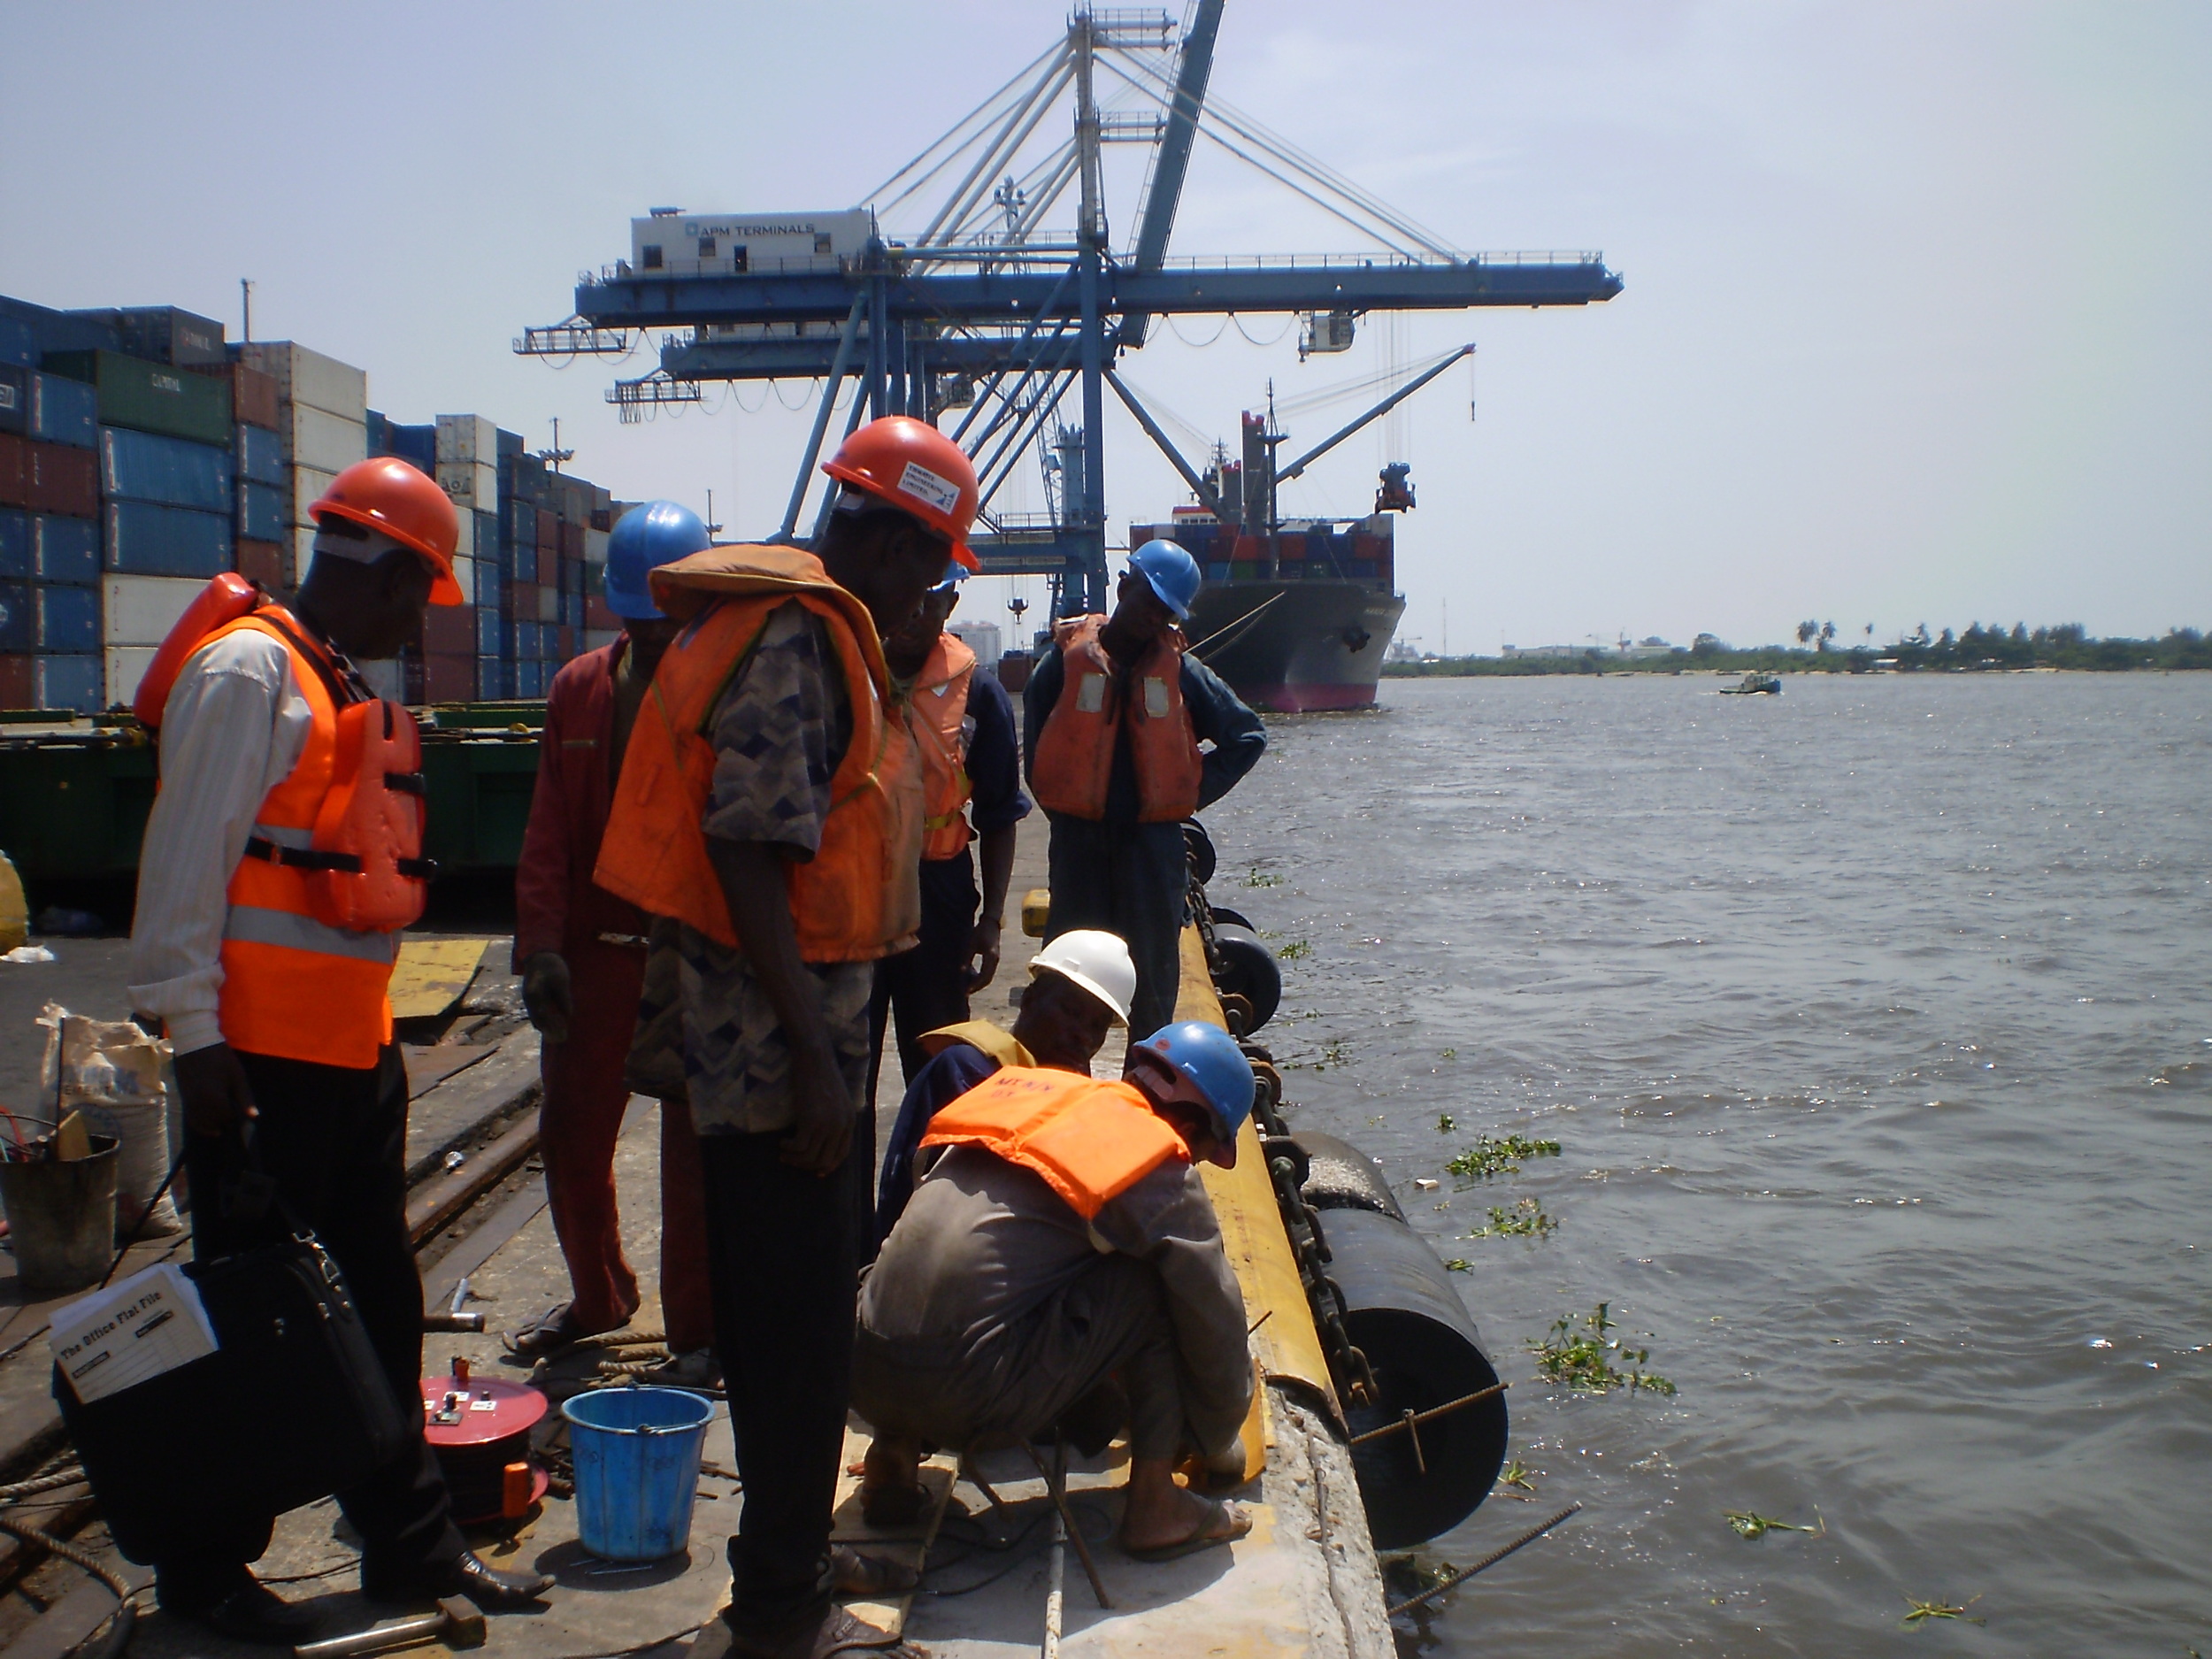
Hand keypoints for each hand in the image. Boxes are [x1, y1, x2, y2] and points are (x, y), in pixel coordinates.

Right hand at [174, 1042, 257, 1137]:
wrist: (196, 1044)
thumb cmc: (221, 1059)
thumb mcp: (237, 1077)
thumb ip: (245, 1099)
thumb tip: (254, 1118)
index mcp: (215, 1098)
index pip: (227, 1117)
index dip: (235, 1115)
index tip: (238, 1109)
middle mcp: (200, 1103)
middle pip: (214, 1122)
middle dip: (223, 1121)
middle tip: (230, 1113)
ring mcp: (189, 1102)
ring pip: (201, 1123)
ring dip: (212, 1124)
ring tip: (221, 1121)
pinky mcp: (183, 1098)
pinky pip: (191, 1118)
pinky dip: (199, 1123)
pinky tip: (209, 1124)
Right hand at [520, 951, 572, 1043]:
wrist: (541, 956)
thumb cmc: (552, 967)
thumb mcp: (561, 980)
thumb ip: (563, 997)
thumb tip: (568, 1014)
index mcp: (535, 994)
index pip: (543, 1015)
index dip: (551, 1026)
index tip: (561, 1034)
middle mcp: (529, 999)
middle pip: (539, 1019)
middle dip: (549, 1031)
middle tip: (561, 1040)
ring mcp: (530, 1000)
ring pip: (537, 1018)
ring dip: (547, 1028)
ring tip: (558, 1038)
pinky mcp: (534, 999)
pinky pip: (538, 1014)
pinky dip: (545, 1021)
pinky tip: (554, 1027)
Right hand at [780, 1040, 853, 1175]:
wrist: (815, 1059)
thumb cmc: (821, 1075)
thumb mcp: (836, 1099)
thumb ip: (835, 1117)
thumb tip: (824, 1137)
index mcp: (850, 1121)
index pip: (842, 1153)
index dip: (829, 1165)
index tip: (817, 1172)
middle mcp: (841, 1126)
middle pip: (825, 1159)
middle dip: (808, 1165)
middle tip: (792, 1161)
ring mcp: (827, 1125)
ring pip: (810, 1157)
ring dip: (795, 1159)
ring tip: (784, 1154)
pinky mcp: (811, 1122)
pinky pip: (799, 1148)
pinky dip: (789, 1149)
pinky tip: (782, 1142)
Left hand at [963, 916, 1002, 993]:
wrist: (991, 923)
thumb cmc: (980, 931)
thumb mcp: (971, 944)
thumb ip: (966, 957)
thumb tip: (961, 972)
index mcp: (991, 956)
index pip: (984, 976)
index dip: (975, 985)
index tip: (966, 990)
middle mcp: (995, 960)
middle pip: (987, 979)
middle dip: (977, 987)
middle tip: (966, 992)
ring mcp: (995, 960)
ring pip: (988, 977)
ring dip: (978, 983)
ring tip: (967, 988)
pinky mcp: (993, 959)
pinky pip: (988, 972)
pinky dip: (980, 978)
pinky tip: (971, 979)